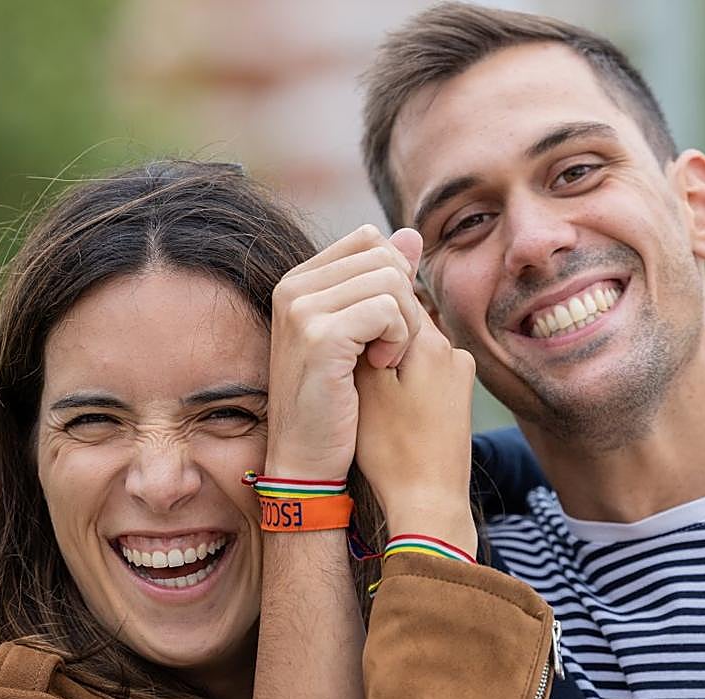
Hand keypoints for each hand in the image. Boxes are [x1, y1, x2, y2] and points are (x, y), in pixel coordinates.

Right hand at [266, 225, 422, 478]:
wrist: (307, 460)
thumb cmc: (336, 403)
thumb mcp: (359, 334)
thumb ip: (382, 280)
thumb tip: (412, 233)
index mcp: (298, 282)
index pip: (368, 240)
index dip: (394, 279)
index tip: (384, 327)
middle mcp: (293, 287)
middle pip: (383, 256)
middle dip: (403, 300)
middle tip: (391, 348)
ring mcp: (302, 309)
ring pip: (390, 280)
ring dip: (404, 324)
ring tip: (386, 361)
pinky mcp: (320, 335)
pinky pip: (387, 309)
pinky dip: (398, 339)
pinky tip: (384, 369)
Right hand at [353, 309, 476, 553]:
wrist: (427, 503)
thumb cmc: (389, 449)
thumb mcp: (366, 387)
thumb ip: (366, 332)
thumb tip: (367, 294)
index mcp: (430, 342)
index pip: (389, 292)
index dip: (361, 313)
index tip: (354, 352)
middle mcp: (452, 349)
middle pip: (402, 314)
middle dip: (377, 334)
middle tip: (364, 374)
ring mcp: (460, 372)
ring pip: (412, 342)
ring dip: (390, 357)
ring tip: (379, 396)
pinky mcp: (460, 394)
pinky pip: (423, 368)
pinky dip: (404, 378)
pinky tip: (394, 408)